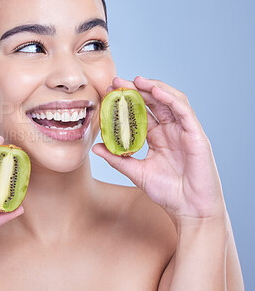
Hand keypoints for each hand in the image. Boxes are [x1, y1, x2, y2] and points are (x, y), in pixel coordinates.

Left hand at [92, 76, 225, 226]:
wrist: (190, 210)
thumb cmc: (168, 193)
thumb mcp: (136, 172)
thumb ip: (117, 159)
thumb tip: (95, 147)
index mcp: (157, 137)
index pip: (141, 112)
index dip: (126, 101)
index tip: (109, 92)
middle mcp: (170, 130)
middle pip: (153, 102)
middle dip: (136, 89)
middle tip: (117, 82)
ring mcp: (184, 131)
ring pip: (170, 100)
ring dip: (153, 88)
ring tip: (136, 80)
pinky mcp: (196, 134)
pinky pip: (184, 110)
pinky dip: (170, 98)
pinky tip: (155, 90)